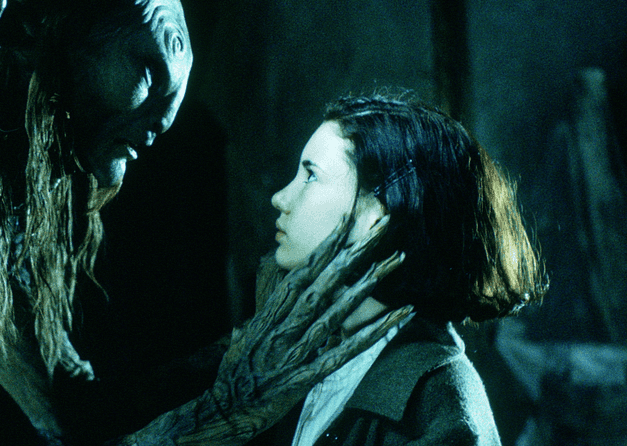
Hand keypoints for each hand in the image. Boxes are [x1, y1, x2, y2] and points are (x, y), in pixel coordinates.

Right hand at [118, 215, 411, 445]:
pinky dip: (375, 331)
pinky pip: (348, 350)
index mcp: (270, 312)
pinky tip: (400, 315)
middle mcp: (285, 325)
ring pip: (340, 308)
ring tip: (397, 259)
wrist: (227, 407)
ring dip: (371, 282)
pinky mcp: (310, 374)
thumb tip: (269, 271)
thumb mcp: (246, 329)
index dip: (326, 244)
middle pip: (326, 282)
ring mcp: (298, 349)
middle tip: (383, 227)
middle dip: (356, 252)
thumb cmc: (237, 369)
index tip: (348, 219)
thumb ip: (264, 303)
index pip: (303, 270)